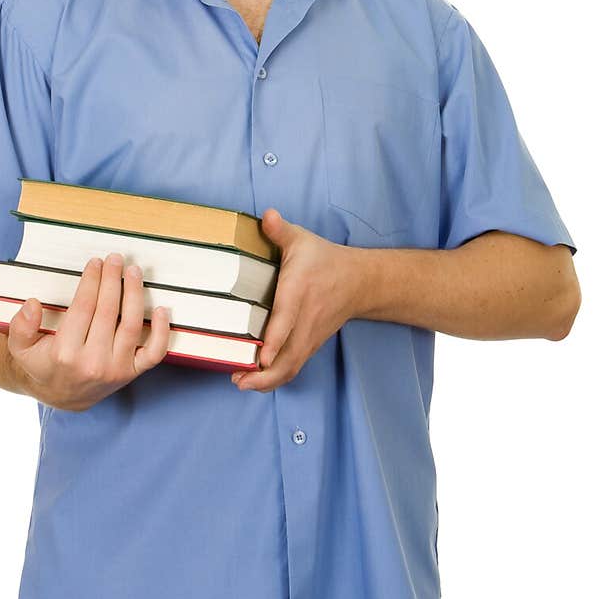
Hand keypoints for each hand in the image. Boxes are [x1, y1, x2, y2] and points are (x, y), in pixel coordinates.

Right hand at [6, 253, 170, 410]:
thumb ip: (21, 326)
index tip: (95, 263)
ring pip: (131, 325)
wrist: (63, 396)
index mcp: (65, 353)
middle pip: (108, 311)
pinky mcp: (132, 373)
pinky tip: (162, 309)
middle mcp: (93, 362)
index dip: (91, 282)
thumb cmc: (44, 365)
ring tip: (134, 272)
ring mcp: (116, 369)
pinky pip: (154, 353)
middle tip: (115, 259)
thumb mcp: (21, 349)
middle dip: (113, 280)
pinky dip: (162, 331)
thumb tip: (33, 304)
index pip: (83, 308)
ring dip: (135, 294)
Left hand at [231, 208, 359, 391]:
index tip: (261, 358)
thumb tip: (267, 215)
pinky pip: (294, 366)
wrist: (359, 282)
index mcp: (299, 292)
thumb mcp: (302, 240)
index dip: (274, 341)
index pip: (287, 320)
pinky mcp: (310, 344)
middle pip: (289, 356)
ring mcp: (310, 335)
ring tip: (241, 383)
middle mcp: (305, 319)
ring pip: (291, 366)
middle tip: (237, 379)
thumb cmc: (324, 260)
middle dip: (264, 374)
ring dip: (267, 381)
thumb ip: (280, 230)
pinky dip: (276, 377)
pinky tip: (256, 379)